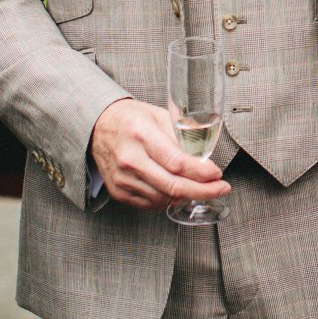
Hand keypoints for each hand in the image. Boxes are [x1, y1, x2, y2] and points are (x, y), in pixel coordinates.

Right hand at [89, 98, 228, 210]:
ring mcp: (122, 179)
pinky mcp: (118, 192)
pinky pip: (151, 203)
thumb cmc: (130, 119)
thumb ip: (182, 134)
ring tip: (201, 188)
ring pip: (164, 198)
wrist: (96, 127)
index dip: (201, 172)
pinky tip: (179, 191)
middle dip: (203, 191)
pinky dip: (169, 199)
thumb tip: (205, 156)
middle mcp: (130, 159)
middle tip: (220, 189)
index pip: (177, 162)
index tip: (217, 173)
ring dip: (188, 196)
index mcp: (141, 134)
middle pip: (173, 186)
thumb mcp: (158, 115)